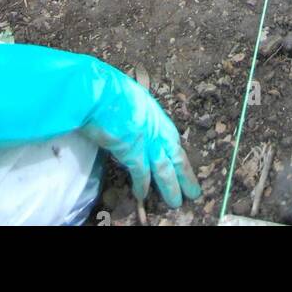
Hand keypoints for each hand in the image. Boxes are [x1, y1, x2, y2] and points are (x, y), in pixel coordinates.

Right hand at [84, 66, 201, 206]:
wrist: (97, 92)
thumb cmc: (109, 89)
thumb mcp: (131, 97)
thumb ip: (136, 113)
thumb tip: (131, 122)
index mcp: (156, 113)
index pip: (172, 138)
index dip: (177, 154)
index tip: (183, 166)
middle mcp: (157, 127)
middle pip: (176, 156)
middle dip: (185, 175)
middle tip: (194, 192)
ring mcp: (147, 140)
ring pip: (165, 169)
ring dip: (170, 187)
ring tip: (175, 202)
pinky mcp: (133, 151)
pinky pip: (141, 173)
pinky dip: (142, 186)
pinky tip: (143, 197)